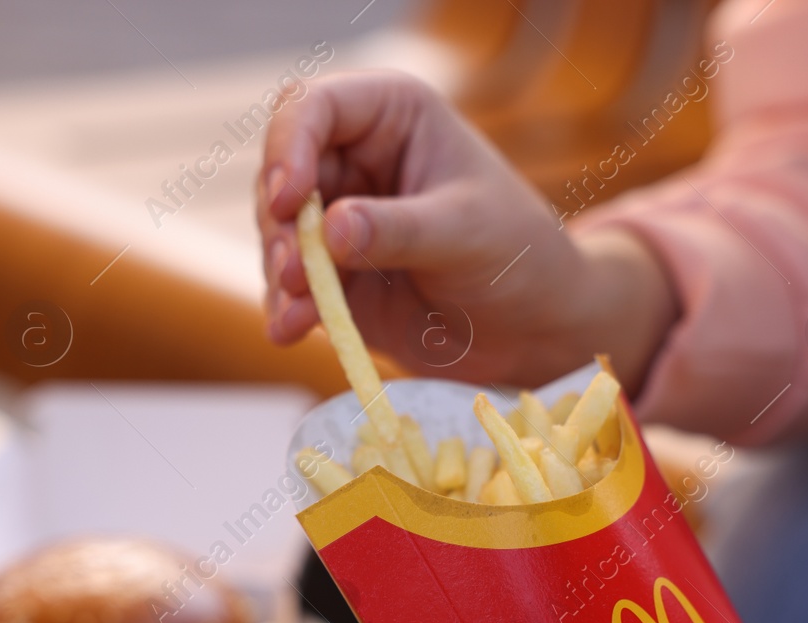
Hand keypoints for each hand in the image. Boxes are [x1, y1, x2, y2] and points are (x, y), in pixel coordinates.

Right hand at [256, 71, 677, 389]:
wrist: (530, 329)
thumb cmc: (517, 256)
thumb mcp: (465, 233)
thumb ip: (398, 230)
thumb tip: (332, 232)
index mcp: (392, 117)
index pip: (313, 107)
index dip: (288, 147)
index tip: (287, 202)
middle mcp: (355, 160)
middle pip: (281, 174)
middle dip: (281, 225)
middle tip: (295, 273)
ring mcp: (338, 219)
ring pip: (277, 232)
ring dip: (279, 272)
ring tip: (298, 313)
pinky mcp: (331, 274)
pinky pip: (289, 285)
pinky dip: (286, 307)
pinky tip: (289, 331)